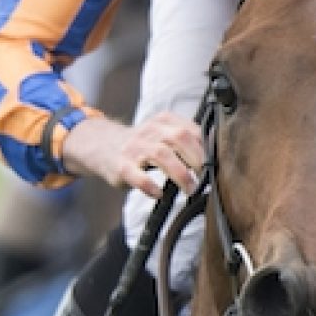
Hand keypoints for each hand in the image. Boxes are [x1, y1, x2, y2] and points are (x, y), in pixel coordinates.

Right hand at [61, 112, 204, 198]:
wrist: (101, 145)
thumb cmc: (140, 145)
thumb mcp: (161, 133)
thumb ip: (185, 140)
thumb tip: (214, 156)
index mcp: (163, 121)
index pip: (191, 130)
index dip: (205, 148)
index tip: (213, 165)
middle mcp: (149, 131)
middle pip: (179, 138)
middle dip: (196, 159)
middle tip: (204, 177)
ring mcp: (134, 148)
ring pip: (161, 155)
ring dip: (180, 174)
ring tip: (190, 189)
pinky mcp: (121, 166)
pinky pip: (138, 176)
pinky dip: (151, 186)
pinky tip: (159, 194)